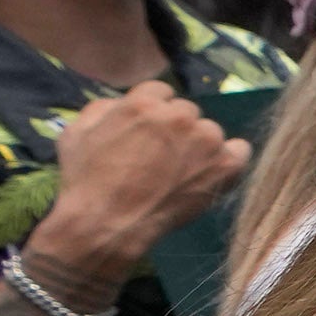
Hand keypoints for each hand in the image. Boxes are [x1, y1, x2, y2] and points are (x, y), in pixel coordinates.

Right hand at [26, 83, 247, 285]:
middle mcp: (180, 116)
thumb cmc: (85, 179)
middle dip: (174, 128)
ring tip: (179, 170)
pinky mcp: (226, 165)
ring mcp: (207, 140)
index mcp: (144, 103)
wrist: (107, 222)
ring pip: (209, 131)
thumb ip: (103, 108)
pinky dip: (228, 158)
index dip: (151, 112)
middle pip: (186, 111)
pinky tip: (211, 171)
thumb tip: (123, 101)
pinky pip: (240, 150)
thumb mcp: (76, 132)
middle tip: (159, 155)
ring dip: (198, 144)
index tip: (146, 132)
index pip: (160, 92)